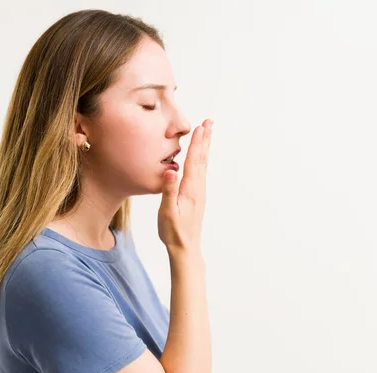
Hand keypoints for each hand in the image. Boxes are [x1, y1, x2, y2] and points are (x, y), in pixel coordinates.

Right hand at [158, 118, 213, 253]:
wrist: (185, 248)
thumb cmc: (173, 231)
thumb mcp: (167, 212)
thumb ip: (168, 191)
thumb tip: (170, 171)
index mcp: (190, 189)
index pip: (194, 161)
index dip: (197, 143)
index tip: (200, 127)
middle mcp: (198, 188)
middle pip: (202, 159)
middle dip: (205, 139)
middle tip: (210, 122)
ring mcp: (199, 192)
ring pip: (203, 164)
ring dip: (205, 147)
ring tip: (207, 133)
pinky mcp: (196, 196)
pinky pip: (200, 171)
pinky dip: (201, 158)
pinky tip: (200, 156)